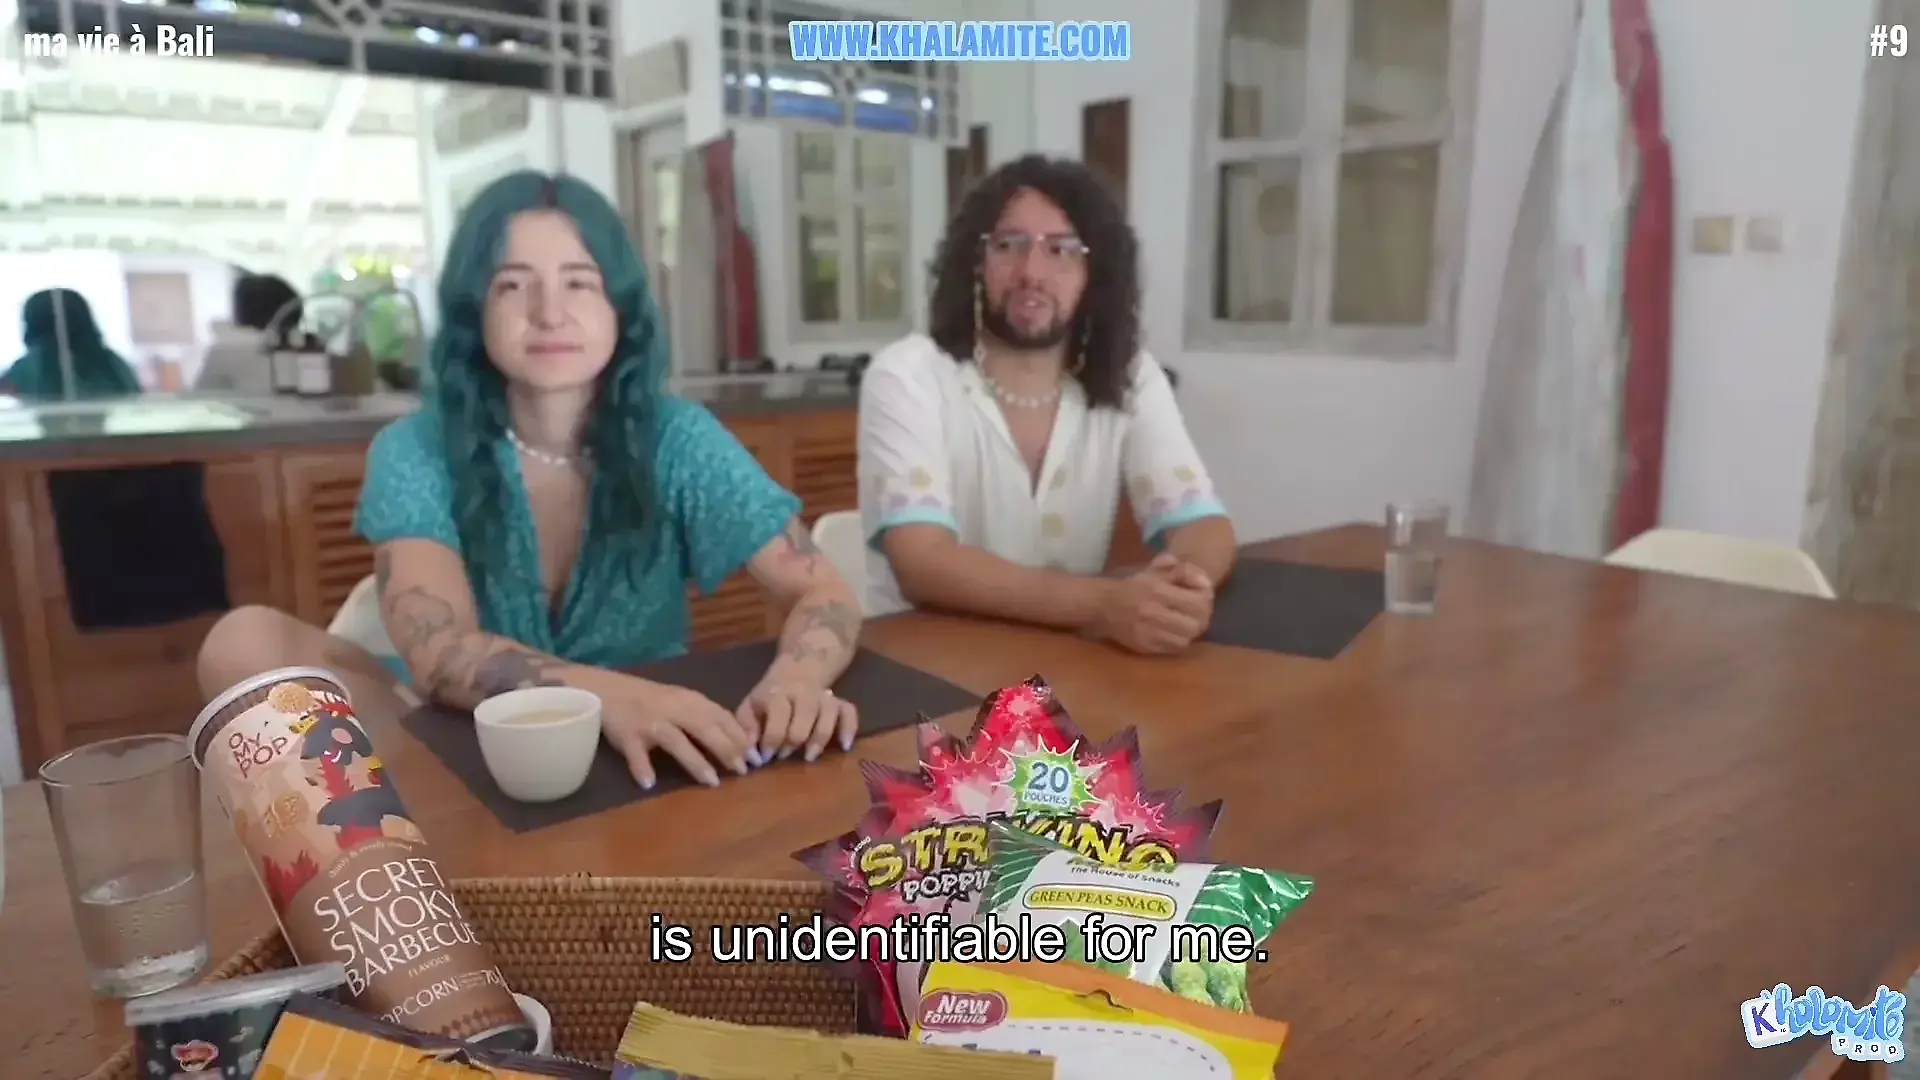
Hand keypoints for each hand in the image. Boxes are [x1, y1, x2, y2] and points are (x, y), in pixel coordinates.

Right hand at [586, 672, 754, 789]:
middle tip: (742, 770)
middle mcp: (673, 710)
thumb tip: (739, 741)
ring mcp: (650, 722)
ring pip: (676, 741)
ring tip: (712, 782)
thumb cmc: (651, 700)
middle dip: (726, 749)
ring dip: (696, 761)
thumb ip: (706, 717)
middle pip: (704, 728)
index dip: (739, 736)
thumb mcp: (682, 701)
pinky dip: (642, 767)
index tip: (756, 755)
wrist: (607, 689)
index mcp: (690, 701)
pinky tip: (649, 783)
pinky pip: (636, 753)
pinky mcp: (627, 735)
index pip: (721, 717)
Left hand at [738, 683, 859, 763]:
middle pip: (805, 715)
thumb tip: (752, 755)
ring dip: (820, 737)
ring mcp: (823, 696)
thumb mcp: (750, 706)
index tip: (766, 757)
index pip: (778, 717)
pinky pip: (849, 712)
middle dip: (794, 740)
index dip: (772, 740)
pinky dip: (849, 728)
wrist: (797, 669)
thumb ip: (747, 729)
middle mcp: (803, 692)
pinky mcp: (839, 701)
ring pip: (829, 713)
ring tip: (810, 756)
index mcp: (777, 693)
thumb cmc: (769, 696)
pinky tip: (845, 746)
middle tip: (784, 756)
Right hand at [1095, 554, 1213, 654]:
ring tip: (1185, 623)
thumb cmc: (1133, 585)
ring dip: (1190, 631)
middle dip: (1201, 617)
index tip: (1201, 596)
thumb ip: (1181, 570)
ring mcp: (1149, 633)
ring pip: (1187, 638)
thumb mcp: (1155, 569)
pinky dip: (1178, 641)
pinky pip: (1173, 648)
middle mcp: (1155, 613)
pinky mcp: (1145, 646)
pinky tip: (1173, 633)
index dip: (1206, 600)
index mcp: (1159, 591)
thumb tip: (1205, 581)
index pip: (1198, 602)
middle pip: (1196, 623)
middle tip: (1196, 613)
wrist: (1102, 604)